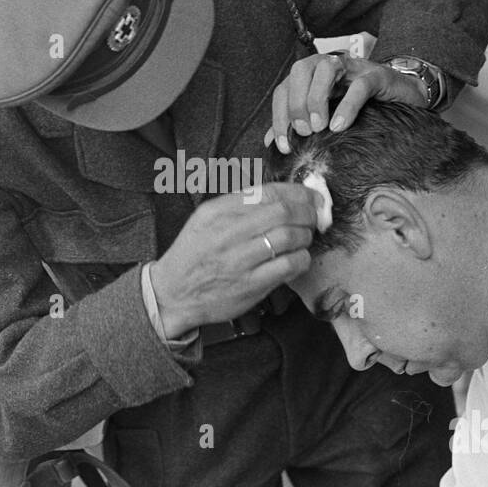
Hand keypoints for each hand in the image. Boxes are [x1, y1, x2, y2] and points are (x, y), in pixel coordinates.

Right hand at [149, 183, 317, 336]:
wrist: (172, 294)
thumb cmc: (194, 254)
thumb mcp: (206, 219)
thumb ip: (239, 204)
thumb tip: (284, 195)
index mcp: (217, 211)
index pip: (268, 192)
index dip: (298, 192)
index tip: (312, 196)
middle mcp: (227, 232)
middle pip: (283, 212)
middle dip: (307, 212)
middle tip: (314, 217)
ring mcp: (239, 260)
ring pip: (289, 237)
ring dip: (306, 235)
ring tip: (305, 237)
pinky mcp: (250, 285)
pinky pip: (289, 266)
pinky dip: (302, 258)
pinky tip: (299, 258)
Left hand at [265, 52, 429, 152]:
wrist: (406, 99)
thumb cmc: (363, 109)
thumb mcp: (327, 118)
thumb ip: (300, 126)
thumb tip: (270, 143)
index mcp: (312, 76)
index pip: (284, 89)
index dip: (279, 117)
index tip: (284, 146)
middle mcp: (329, 65)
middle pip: (300, 71)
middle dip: (296, 103)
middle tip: (305, 132)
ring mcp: (354, 68)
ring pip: (325, 70)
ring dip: (316, 98)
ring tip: (320, 128)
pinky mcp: (377, 76)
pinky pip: (358, 85)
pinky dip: (346, 105)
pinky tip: (340, 126)